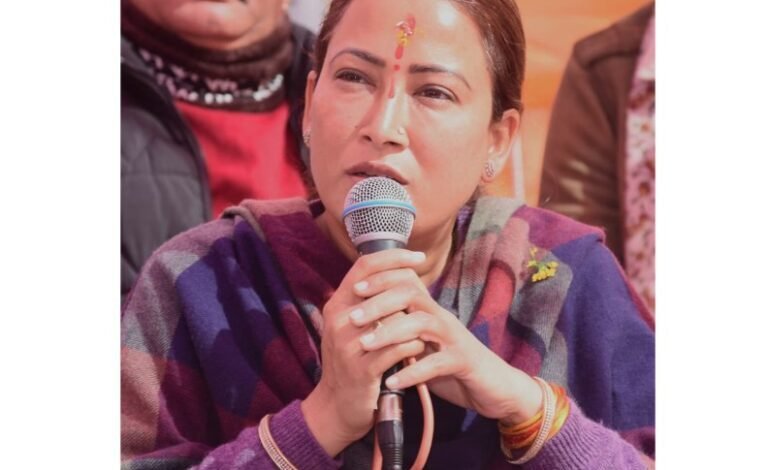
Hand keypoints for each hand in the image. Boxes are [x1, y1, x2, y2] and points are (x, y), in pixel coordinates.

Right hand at [301, 249, 426, 456]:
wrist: (337, 406)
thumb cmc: (352, 361)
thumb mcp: (352, 327)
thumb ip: (368, 302)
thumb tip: (395, 273)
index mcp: (337, 305)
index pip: (364, 266)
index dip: (393, 256)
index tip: (418, 256)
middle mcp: (339, 321)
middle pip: (378, 287)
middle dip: (407, 284)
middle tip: (428, 284)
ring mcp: (348, 346)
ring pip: (390, 318)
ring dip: (412, 318)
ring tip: (426, 320)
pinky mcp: (362, 370)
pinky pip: (396, 349)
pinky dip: (412, 346)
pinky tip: (420, 347)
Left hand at [348, 269, 542, 425]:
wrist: (494, 386)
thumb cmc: (450, 364)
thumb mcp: (422, 342)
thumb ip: (400, 329)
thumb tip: (364, 320)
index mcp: (429, 310)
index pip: (406, 280)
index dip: (381, 279)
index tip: (354, 288)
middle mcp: (441, 318)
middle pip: (411, 294)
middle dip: (379, 302)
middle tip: (353, 316)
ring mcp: (454, 338)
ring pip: (422, 324)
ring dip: (391, 332)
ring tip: (366, 343)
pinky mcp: (463, 362)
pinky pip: (437, 363)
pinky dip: (413, 372)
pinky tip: (392, 380)